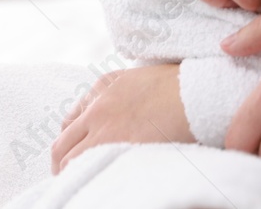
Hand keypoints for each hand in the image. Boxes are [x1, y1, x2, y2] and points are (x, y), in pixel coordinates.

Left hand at [50, 64, 191, 173]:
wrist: (198, 93)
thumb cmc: (181, 85)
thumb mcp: (143, 77)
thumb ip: (123, 92)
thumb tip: (121, 110)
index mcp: (104, 85)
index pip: (72, 118)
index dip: (73, 138)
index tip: (79, 148)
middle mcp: (97, 106)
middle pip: (63, 141)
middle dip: (63, 159)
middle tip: (69, 173)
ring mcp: (103, 129)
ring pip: (67, 158)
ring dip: (70, 171)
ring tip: (79, 182)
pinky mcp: (115, 147)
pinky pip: (86, 167)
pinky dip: (85, 176)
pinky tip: (93, 182)